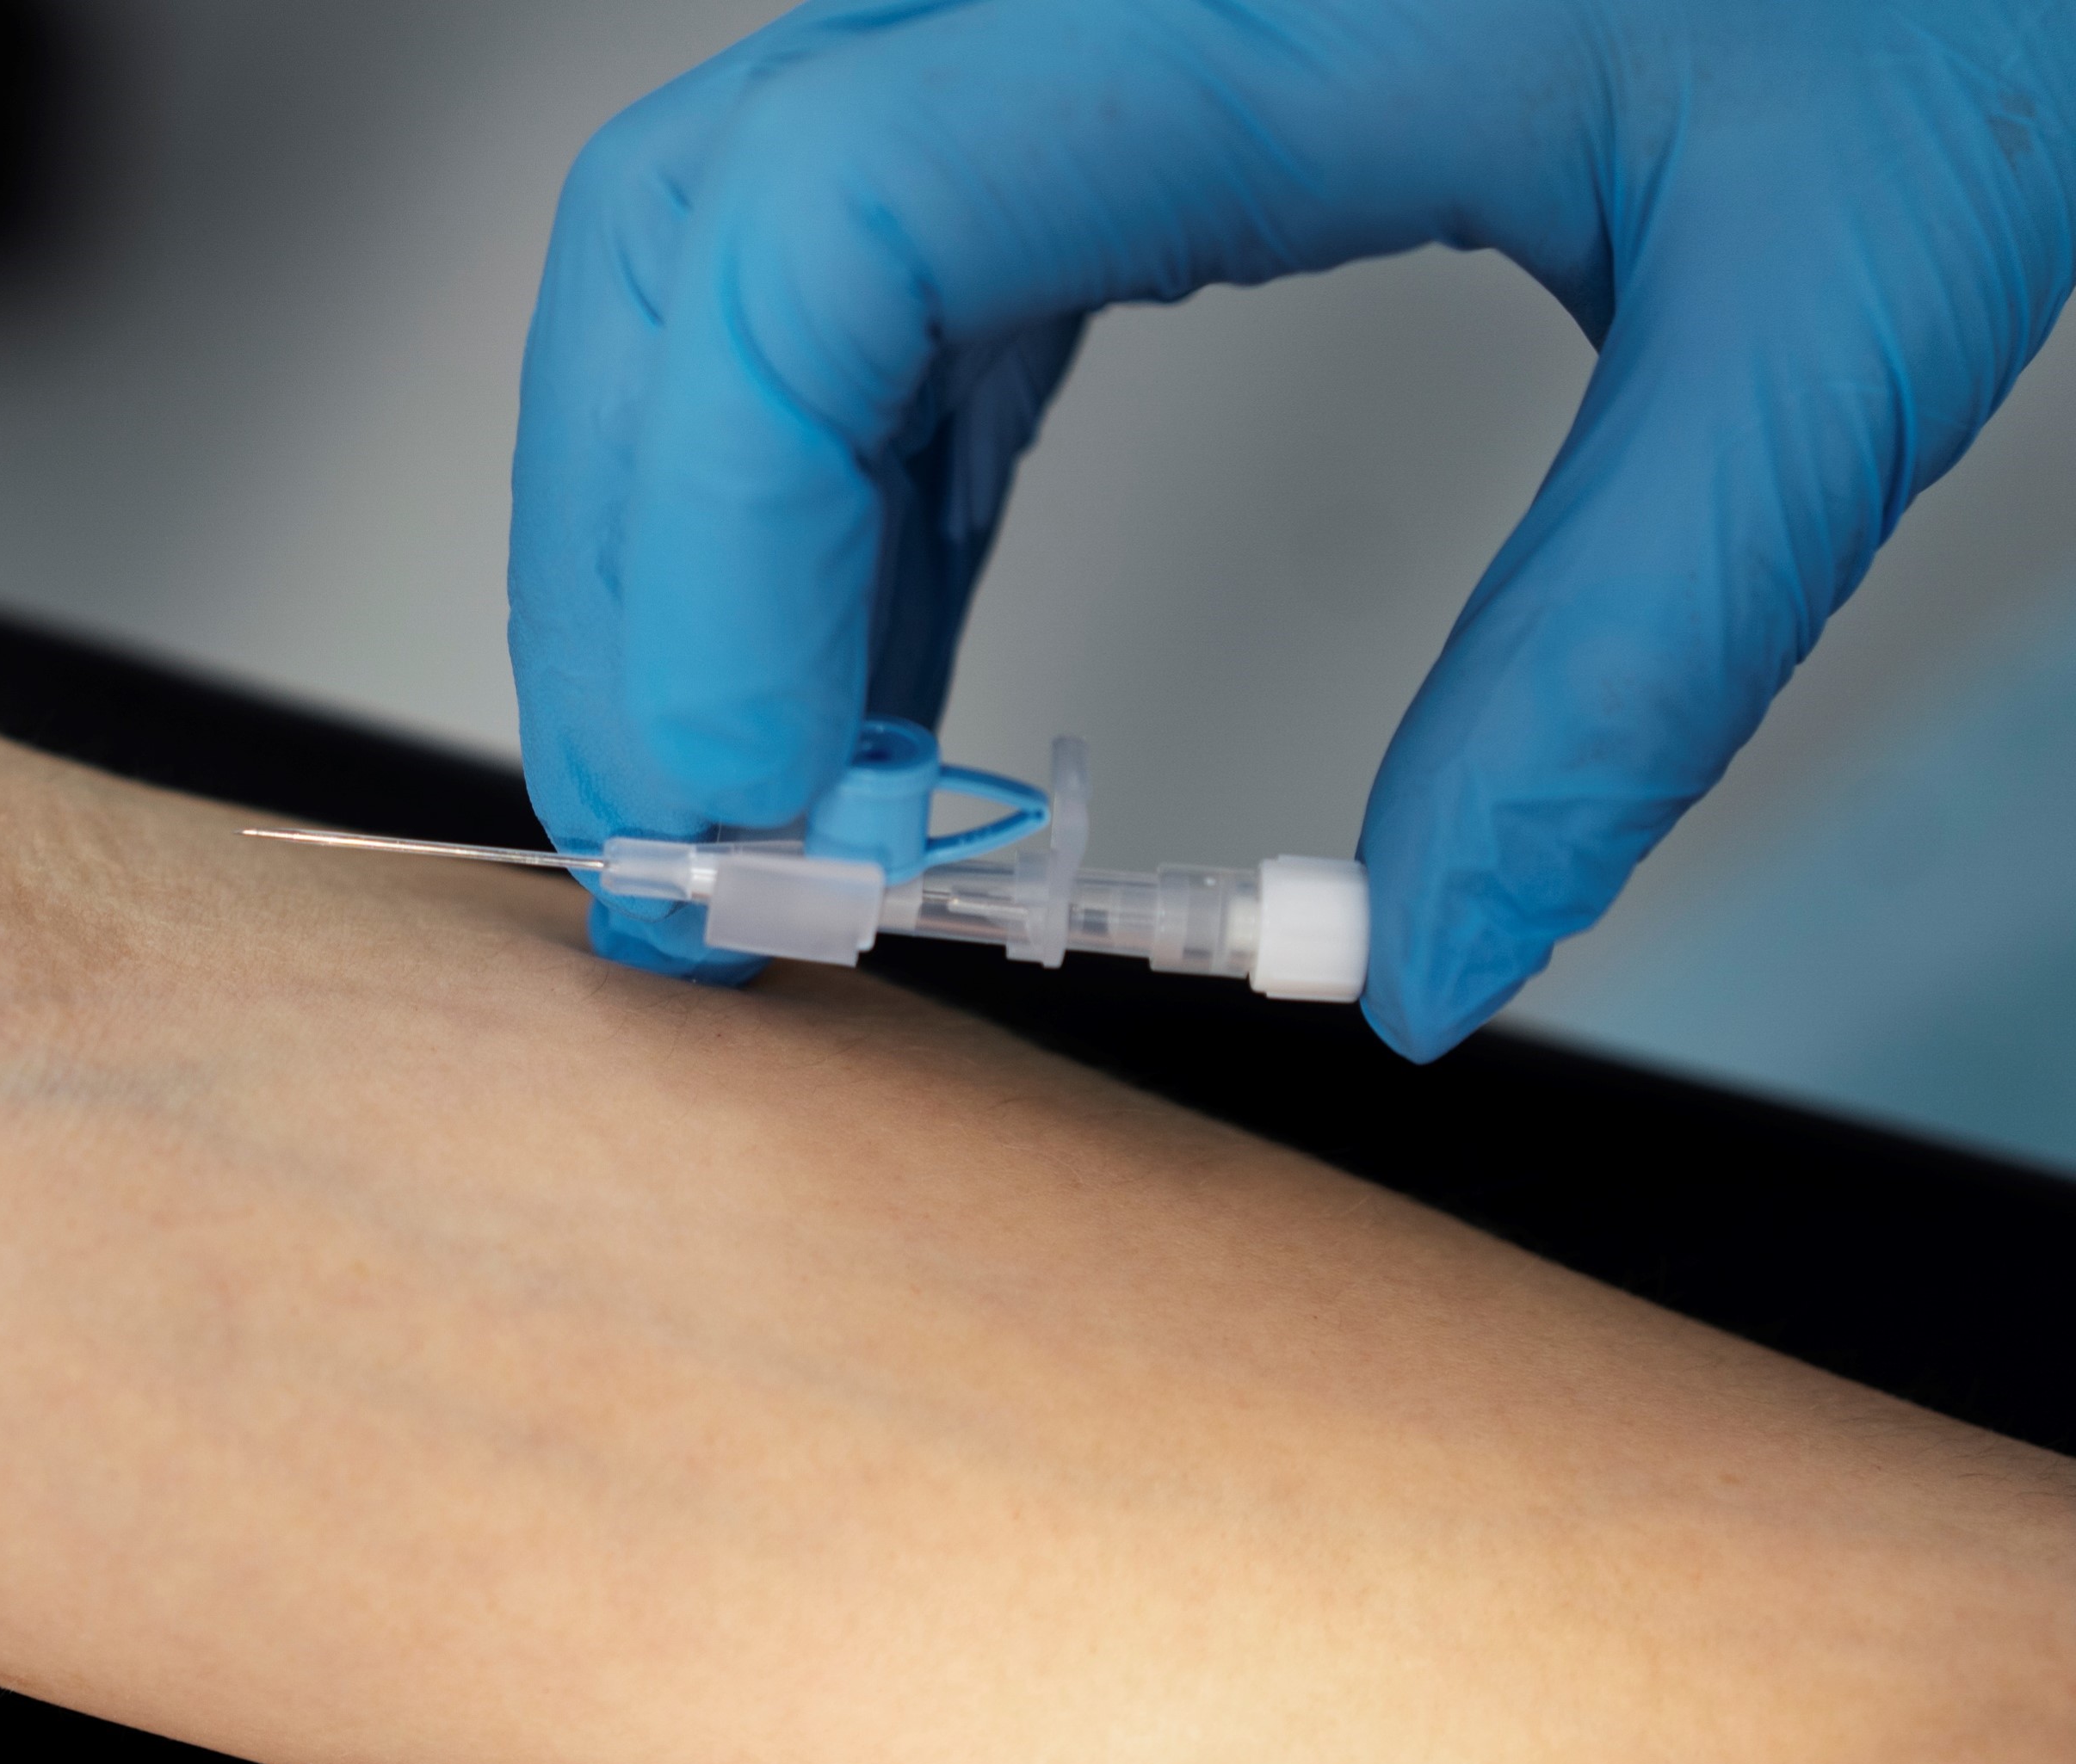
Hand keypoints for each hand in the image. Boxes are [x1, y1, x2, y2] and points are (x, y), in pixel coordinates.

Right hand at [509, 0, 2075, 1053]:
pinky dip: (820, 533)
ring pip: (713, 288)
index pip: (811, 245)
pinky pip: (848, 311)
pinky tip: (880, 700)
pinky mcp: (1065, 97)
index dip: (707, 554)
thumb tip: (1417, 962)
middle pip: (676, 260)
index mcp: (1228, 8)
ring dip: (699, 581)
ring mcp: (1042, 34)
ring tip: (790, 830)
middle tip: (711, 879)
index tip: (772, 822)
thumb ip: (1623, 665)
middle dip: (637, 599)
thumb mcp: (1833, 316)